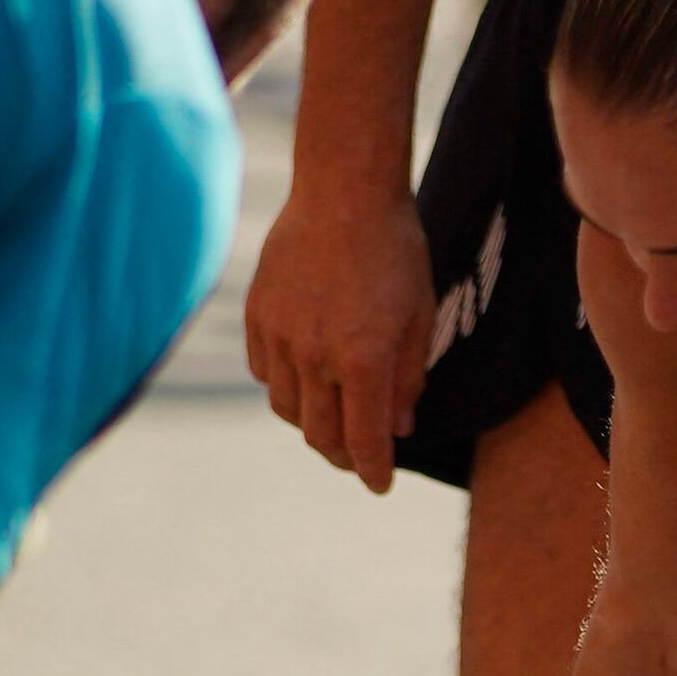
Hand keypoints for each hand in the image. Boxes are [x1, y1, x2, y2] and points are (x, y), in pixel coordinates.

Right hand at [243, 179, 438, 493]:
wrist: (344, 191)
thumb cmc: (394, 250)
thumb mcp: (419, 317)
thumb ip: (408, 379)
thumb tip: (399, 428)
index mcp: (363, 360)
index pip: (365, 440)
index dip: (373, 471)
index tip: (380, 484)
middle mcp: (315, 355)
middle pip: (321, 436)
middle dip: (343, 456)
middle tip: (359, 458)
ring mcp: (280, 336)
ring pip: (288, 410)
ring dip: (312, 425)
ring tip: (333, 419)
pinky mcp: (257, 316)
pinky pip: (266, 374)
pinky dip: (286, 389)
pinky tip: (306, 381)